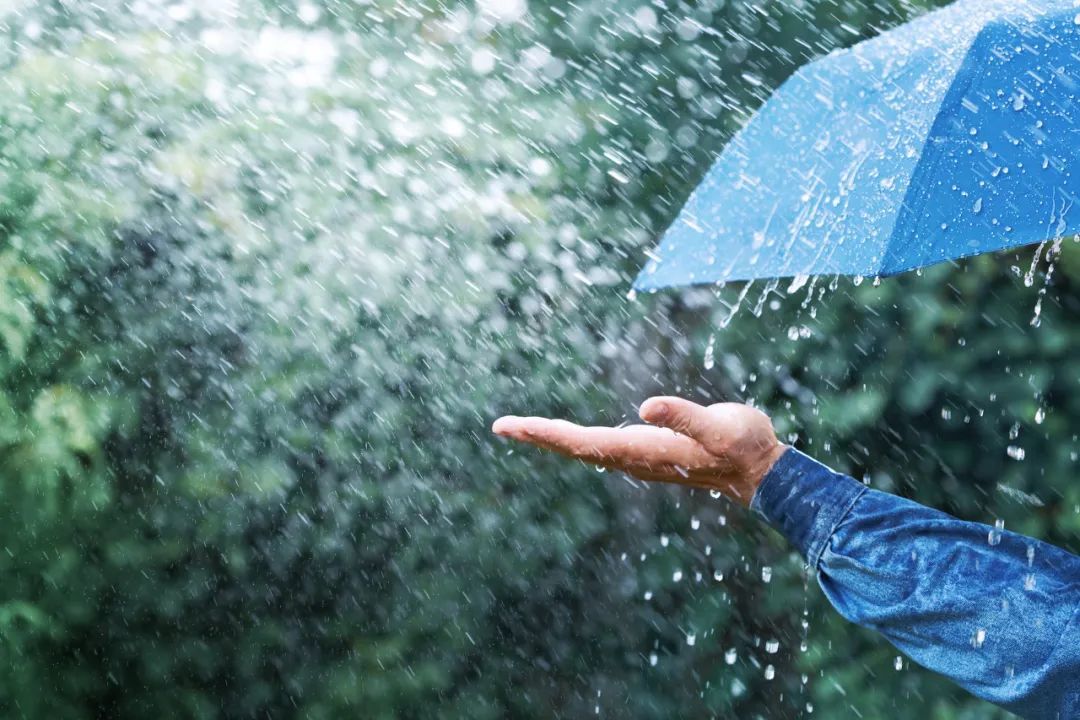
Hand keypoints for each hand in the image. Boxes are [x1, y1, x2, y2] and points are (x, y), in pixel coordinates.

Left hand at [492, 397, 786, 505]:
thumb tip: (647, 407)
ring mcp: (639, 458)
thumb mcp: (719, 426)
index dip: (544, 434)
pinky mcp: (648, 453)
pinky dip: (575, 439)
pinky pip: (600, 447)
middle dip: (537, 436)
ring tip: (522, 429)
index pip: (581, 442)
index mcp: (641, 450)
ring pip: (585, 449)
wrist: (760, 472)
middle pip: (575, 447)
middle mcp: (633, 458)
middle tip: (500, 426)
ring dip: (553, 439)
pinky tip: (568, 437)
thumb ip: (684, 417)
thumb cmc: (743, 445)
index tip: (510, 427)